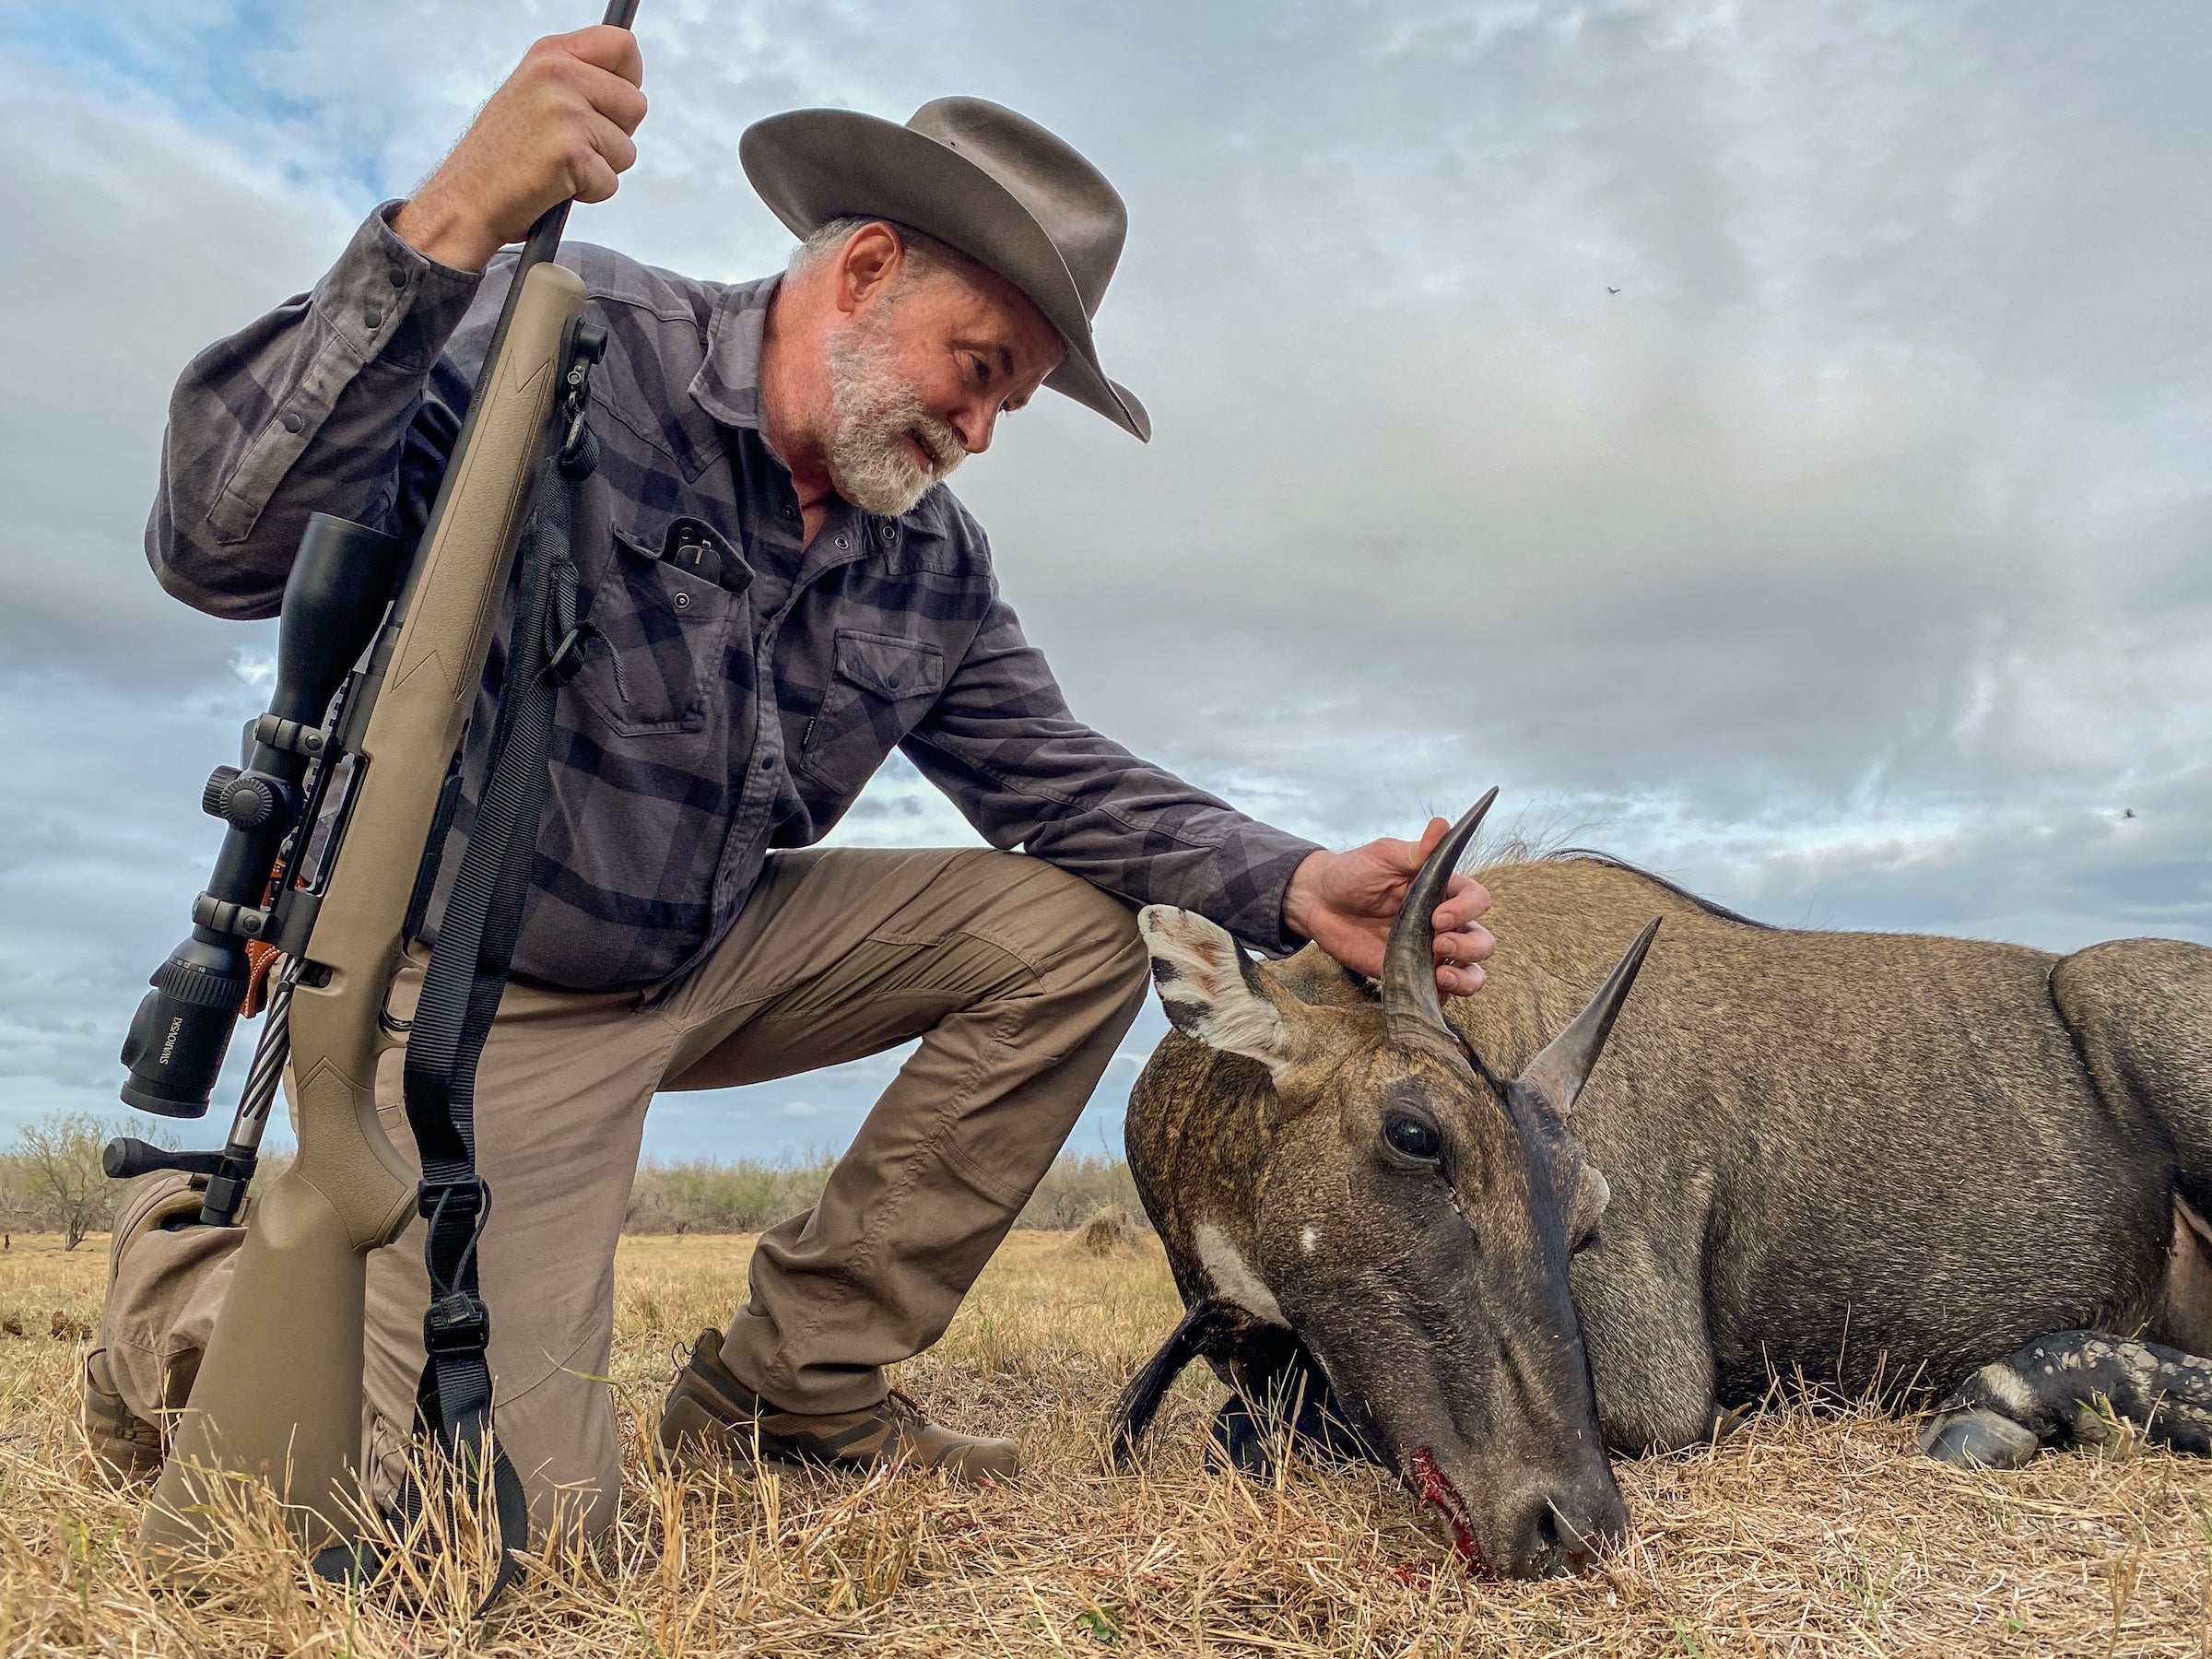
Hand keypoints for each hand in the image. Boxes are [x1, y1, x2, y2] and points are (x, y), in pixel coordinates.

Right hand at [394, 27, 646, 271]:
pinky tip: (554, 185)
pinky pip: (610, 182)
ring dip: (600, 167)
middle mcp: (557, 73)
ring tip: (557, 166)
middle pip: (636, 104)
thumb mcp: (534, 94)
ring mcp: (564, 111)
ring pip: (627, 149)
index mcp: (550, 53)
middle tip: (571, 146)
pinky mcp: (571, 152)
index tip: (611, 104)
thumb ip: (576, 79)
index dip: (628, 80)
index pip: (622, 44)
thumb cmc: (504, 155)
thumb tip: (629, 85)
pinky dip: (589, 193)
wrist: (466, 198)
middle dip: (615, 135)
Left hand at [1283, 819, 1494, 995]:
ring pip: (1471, 972)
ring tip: (1440, 977)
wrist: (1318, 902)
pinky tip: (1427, 991)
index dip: (1467, 910)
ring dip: (1466, 978)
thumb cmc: (1352, 872)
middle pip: (1483, 940)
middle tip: (1436, 944)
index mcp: (1442, 890)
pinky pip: (1440, 993)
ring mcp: (1429, 951)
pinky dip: (1442, 997)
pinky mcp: (1411, 974)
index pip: (1477, 900)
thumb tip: (1443, 825)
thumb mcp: (1383, 856)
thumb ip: (1415, 851)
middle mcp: (1443, 922)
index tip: (1437, 916)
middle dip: (1469, 947)